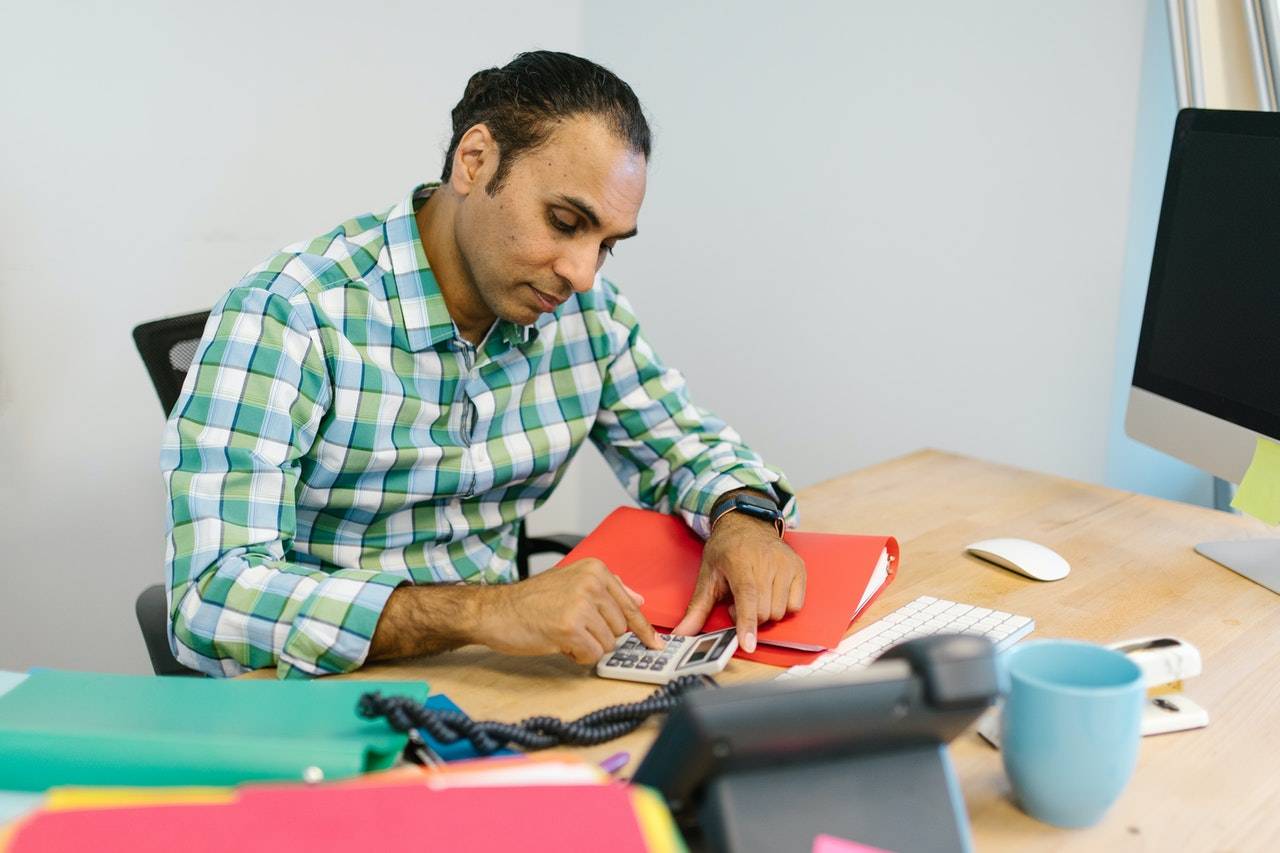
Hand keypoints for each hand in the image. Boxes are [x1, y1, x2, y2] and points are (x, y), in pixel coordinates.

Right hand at [474, 559, 661, 663]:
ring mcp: (581, 604)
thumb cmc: (531, 601)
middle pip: (620, 628)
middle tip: (573, 628)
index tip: (655, 645)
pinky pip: (592, 654)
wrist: (495, 611)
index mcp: (595, 570)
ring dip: (587, 646)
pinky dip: (577, 655)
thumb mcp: (571, 583)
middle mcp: (592, 583)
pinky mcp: (570, 627)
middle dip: (599, 636)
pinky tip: (559, 642)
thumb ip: (607, 590)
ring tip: (563, 633)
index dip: (643, 629)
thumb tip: (638, 599)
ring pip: (607, 644)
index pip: (630, 605)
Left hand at [673, 513, 805, 652]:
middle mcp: (767, 562)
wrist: (747, 523)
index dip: (747, 623)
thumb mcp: (707, 575)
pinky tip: (770, 592)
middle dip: (749, 616)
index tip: (748, 644)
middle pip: (763, 612)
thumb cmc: (726, 550)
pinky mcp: (798, 568)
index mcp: (740, 562)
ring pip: (780, 612)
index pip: (747, 598)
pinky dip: (783, 606)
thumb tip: (683, 633)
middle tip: (738, 600)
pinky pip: (795, 605)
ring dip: (765, 612)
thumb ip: (697, 608)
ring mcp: (786, 565)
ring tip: (754, 594)